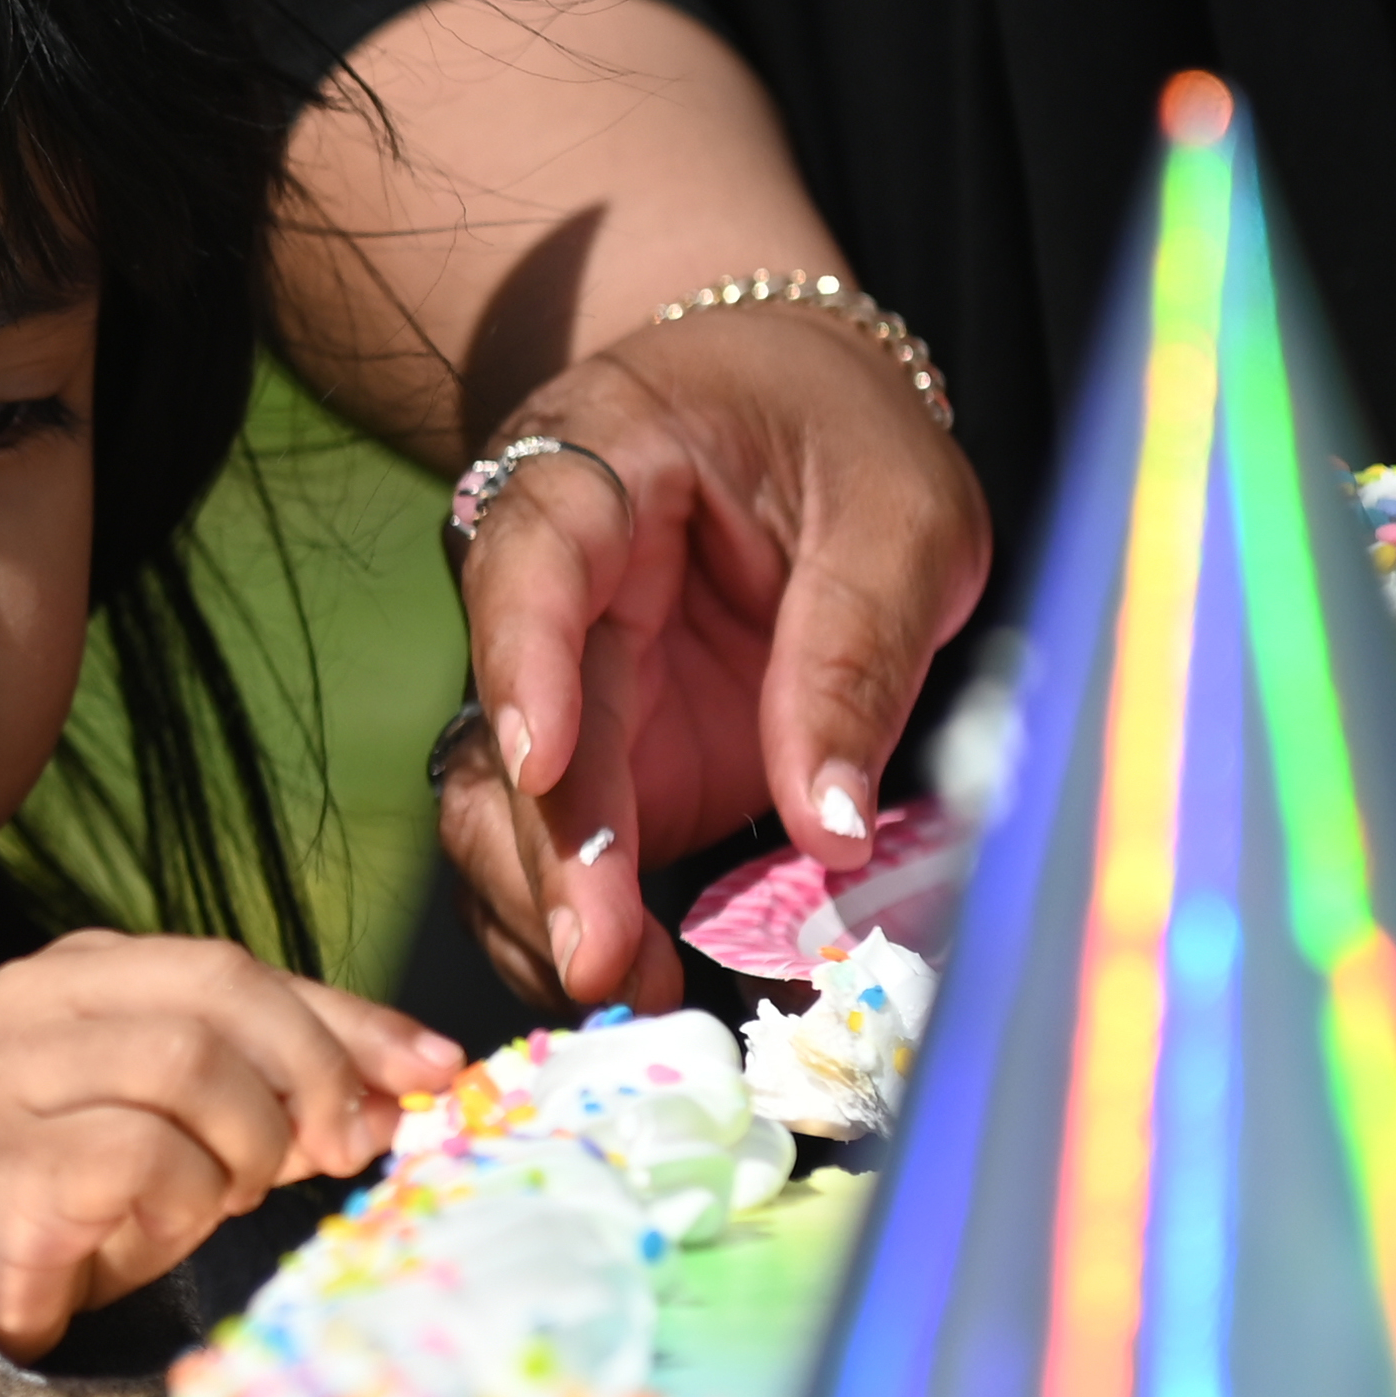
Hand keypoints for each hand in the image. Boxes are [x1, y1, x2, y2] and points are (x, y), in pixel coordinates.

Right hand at [0, 934, 456, 1358]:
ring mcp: (13, 1078)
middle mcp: (39, 1000)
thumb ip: (282, 1087)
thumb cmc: (73, 1182)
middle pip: (219, 993)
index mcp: (87, 969)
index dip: (349, 1020)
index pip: (240, 969)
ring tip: (226, 1190)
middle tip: (340, 1149)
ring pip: (188, 1066)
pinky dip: (184, 1199)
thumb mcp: (190, 1121)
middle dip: (309, 1072)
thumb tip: (414, 1083)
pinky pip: (144, 1157)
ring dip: (245, 1143)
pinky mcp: (10, 1166)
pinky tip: (161, 1225)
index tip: (434, 1072)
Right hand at [439, 304, 991, 1021]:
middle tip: (597, 951)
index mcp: (595, 466)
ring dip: (544, 901)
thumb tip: (833, 828)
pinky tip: (635, 978)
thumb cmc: (838, 434)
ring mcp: (560, 682)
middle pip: (505, 718)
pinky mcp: (596, 758)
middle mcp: (540, 584)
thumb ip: (856, 651)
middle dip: (547, 845)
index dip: (523, 662)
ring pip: (499, 802)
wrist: (789, 416)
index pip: (530, 558)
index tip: (541, 761)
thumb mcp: (896, 513)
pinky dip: (575, 923)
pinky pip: (547, 850)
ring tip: (629, 981)